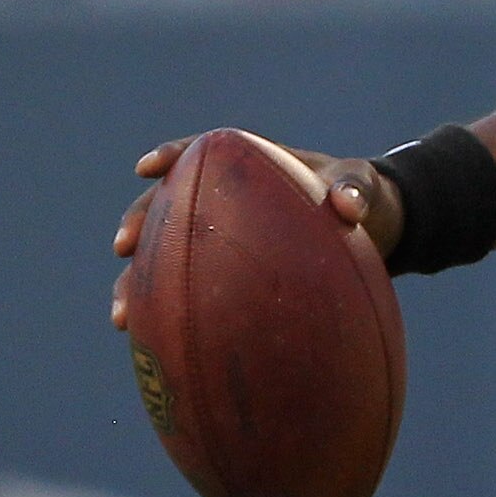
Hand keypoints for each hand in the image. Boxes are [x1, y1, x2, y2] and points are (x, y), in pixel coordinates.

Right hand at [111, 135, 396, 330]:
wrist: (373, 232)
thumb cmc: (362, 198)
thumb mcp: (364, 187)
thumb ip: (355, 189)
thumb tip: (348, 206)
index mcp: (251, 164)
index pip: (201, 152)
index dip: (170, 156)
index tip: (146, 168)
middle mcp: (226, 198)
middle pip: (168, 205)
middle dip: (140, 223)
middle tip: (123, 246)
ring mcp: (222, 237)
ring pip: (166, 255)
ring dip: (138, 282)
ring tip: (122, 316)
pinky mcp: (227, 273)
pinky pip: (190, 290)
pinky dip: (168, 313)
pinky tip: (151, 344)